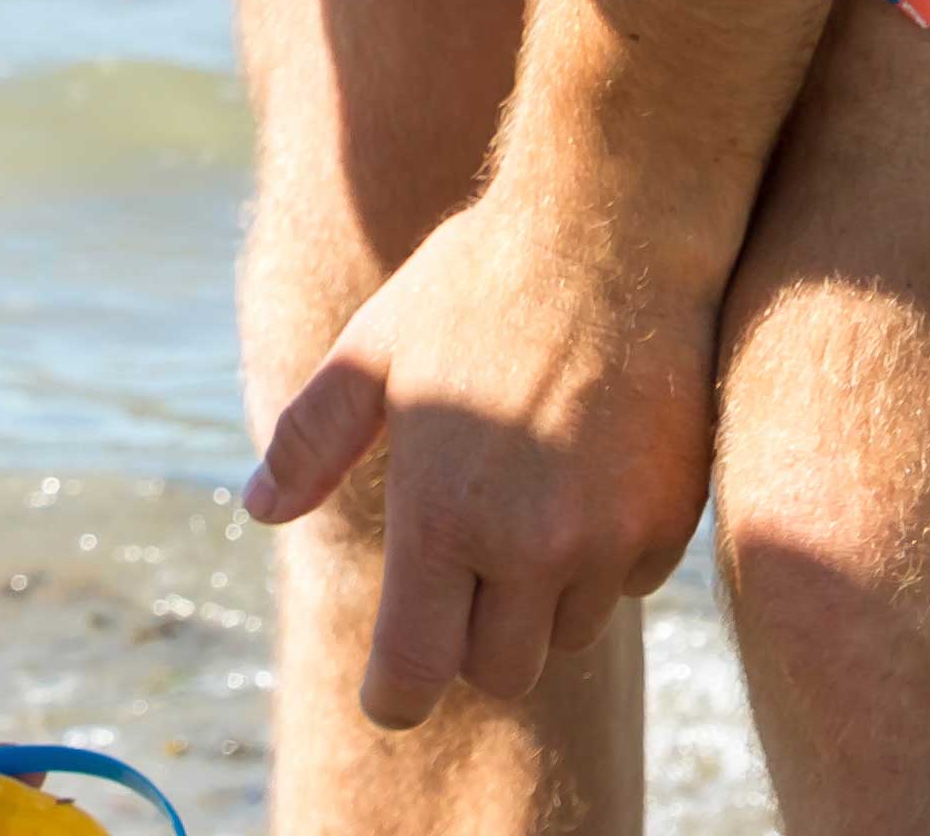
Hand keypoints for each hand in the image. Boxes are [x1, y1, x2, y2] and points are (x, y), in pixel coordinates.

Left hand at [241, 184, 719, 724]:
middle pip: (500, 670)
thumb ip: (312, 441)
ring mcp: (610, 539)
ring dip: (540, 599)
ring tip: (520, 502)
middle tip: (456, 576)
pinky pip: (628, 585)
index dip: (395, 696)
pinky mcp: (671, 521)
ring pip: (568, 632)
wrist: (615, 232)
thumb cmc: (475, 284)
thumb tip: (258, 509)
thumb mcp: (372, 351)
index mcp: (443, 515)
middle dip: (470, 642)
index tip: (387, 697)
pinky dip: (602, 562)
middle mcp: (530, 547)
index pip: (419, 670)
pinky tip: (583, 481)